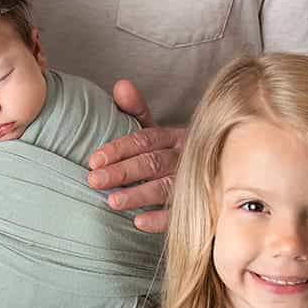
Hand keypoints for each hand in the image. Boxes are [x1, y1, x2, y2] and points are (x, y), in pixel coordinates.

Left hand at [87, 79, 185, 234]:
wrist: (213, 177)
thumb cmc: (174, 154)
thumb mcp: (157, 131)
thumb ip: (137, 109)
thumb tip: (121, 85)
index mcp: (175, 137)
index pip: (144, 140)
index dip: (118, 149)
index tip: (93, 160)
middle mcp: (185, 158)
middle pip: (152, 162)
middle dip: (122, 171)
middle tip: (94, 180)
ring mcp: (194, 183)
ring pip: (165, 188)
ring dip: (138, 194)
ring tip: (112, 201)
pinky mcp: (200, 208)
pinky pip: (180, 214)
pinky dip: (160, 219)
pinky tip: (139, 223)